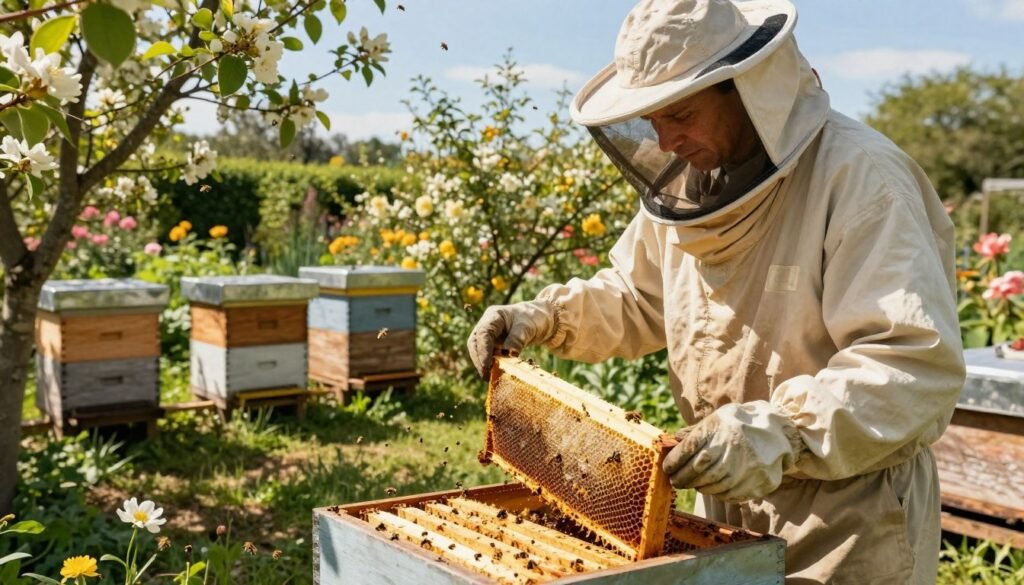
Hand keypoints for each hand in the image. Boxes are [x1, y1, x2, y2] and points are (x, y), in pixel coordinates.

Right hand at [467, 300, 557, 378]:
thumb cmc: (533, 319)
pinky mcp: (493, 345)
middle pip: (475, 343)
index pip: (483, 333)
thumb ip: (518, 338)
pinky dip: (491, 365)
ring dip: (483, 364)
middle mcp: (487, 325)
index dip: (483, 350)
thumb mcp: (528, 327)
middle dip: (479, 360)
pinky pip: (488, 356)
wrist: (539, 320)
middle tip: (486, 376)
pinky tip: (496, 374)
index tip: (487, 366)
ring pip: (479, 351)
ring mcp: (489, 335)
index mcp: (494, 316)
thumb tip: (510, 354)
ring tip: (490, 377)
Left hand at [662, 402, 800, 501]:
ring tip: (694, 484)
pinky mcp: (758, 482)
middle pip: (698, 469)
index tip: (667, 469)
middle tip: (676, 481)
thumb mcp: (718, 420)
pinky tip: (713, 487)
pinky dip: (717, 493)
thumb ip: (696, 432)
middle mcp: (733, 447)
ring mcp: (747, 467)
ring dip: (699, 486)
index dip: (675, 461)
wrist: (777, 433)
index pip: (689, 448)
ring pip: (713, 485)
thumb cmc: (740, 426)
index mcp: (720, 428)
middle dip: (683, 477)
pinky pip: (730, 494)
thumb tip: (672, 440)